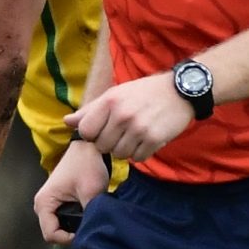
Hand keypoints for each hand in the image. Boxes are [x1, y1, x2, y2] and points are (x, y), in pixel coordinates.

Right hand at [34, 139, 109, 243]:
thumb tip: (93, 232)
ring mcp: (48, 203)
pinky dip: (75, 220)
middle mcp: (41, 205)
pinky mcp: (56, 201)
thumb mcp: (91, 191)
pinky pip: (62, 218)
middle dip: (71, 233)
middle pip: (53, 232)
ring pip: (58, 226)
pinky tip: (87, 214)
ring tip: (90, 219)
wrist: (87, 147)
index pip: (51, 235)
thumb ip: (89, 214)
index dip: (69, 239)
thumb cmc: (86, 165)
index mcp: (44, 203)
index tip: (86, 232)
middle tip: (90, 226)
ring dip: (74, 227)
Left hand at [71, 74, 191, 160]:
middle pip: (102, 146)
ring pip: (119, 154)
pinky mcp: (155, 138)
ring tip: (134, 136)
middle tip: (122, 133)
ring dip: (125, 150)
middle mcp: (122, 115)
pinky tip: (146, 140)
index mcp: (109, 102)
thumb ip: (90, 110)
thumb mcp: (115, 94)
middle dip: (109, 143)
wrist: (181, 90)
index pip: (85, 132)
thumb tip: (66, 122)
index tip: (103, 130)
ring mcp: (139, 128)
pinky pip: (138, 158)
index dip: (92, 134)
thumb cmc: (143, 93)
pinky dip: (141, 153)